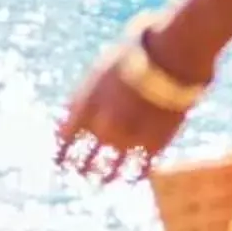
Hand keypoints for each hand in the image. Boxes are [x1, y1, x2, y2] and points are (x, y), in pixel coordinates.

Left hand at [55, 49, 188, 184]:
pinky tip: (132, 179)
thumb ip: (94, 89)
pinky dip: (134, 175)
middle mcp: (103, 125)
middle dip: (80, 168)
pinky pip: (139, 169)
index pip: (65, 137)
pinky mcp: (153, 144)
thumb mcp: (107, 65)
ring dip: (104, 177)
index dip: (62, 150)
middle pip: (84, 158)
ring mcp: (127, 137)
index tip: (60, 158)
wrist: (171, 55)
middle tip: (80, 174)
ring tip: (103, 182)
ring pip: (110, 169)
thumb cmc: (139, 48)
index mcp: (87, 103)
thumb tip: (88, 101)